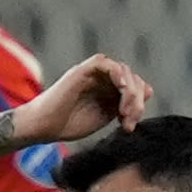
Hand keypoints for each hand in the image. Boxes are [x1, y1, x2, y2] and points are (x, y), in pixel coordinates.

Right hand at [14, 54, 152, 144]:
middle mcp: (103, 80)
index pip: (135, 87)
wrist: (43, 127)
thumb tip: (149, 91)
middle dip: (136, 101)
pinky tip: (120, 87)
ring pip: (123, 71)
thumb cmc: (67, 125)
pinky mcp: (82, 71)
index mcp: (108, 90)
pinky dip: (116, 72)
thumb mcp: (104, 116)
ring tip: (124, 112)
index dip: (139, 104)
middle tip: (128, 121)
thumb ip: (124, 105)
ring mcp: (92, 74)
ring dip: (129, 92)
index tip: (128, 125)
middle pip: (132, 79)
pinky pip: (104, 63)